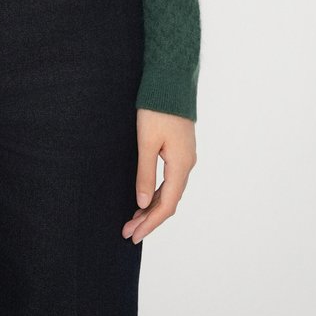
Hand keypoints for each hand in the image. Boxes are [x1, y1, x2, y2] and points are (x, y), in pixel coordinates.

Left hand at [122, 108, 196, 242]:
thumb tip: (142, 202)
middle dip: (149, 219)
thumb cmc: (157, 109)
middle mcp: (187, 165)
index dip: (150, 223)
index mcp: (180, 165)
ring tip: (133, 219)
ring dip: (152, 207)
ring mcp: (185, 157)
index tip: (133, 235)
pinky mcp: (180, 149)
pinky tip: (145, 197)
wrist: (171, 80)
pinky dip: (158, 193)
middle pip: (169, 201)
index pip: (166, 205)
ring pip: (170, 191)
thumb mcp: (146, 141)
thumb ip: (145, 173)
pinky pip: (171, 180)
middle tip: (128, 232)